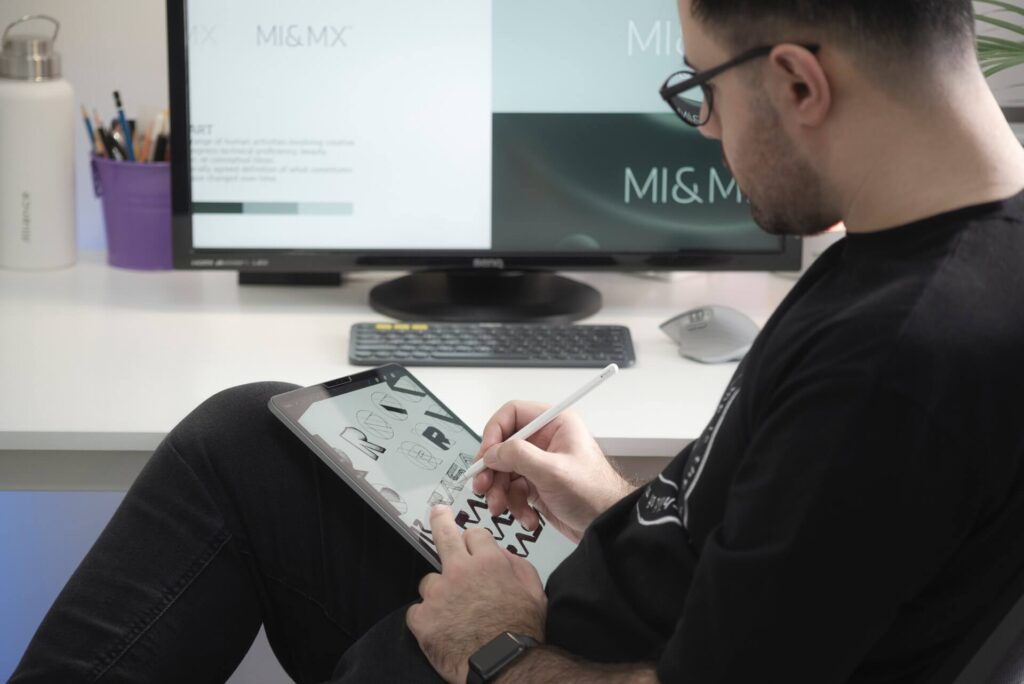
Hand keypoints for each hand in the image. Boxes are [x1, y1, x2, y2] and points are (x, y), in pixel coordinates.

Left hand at [406, 505, 546, 683]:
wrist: (504, 665)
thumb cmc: (521, 632)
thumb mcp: (534, 591)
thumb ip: (517, 565)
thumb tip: (501, 553)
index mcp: (489, 562)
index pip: (474, 533)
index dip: (474, 541)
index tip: (470, 544)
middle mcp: (460, 571)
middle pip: (443, 534)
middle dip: (440, 520)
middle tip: (437, 513)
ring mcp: (438, 594)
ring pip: (430, 581)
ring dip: (439, 592)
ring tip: (454, 613)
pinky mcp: (422, 618)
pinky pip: (417, 610)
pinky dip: (427, 619)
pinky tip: (442, 630)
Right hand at [472, 401, 632, 542]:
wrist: (605, 526)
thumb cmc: (594, 493)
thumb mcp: (552, 471)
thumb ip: (518, 456)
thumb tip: (492, 452)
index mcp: (554, 424)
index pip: (512, 414)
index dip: (494, 432)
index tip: (486, 455)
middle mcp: (545, 440)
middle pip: (503, 446)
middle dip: (492, 470)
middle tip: (484, 486)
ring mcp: (539, 463)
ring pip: (503, 471)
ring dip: (500, 492)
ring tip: (502, 508)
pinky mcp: (536, 485)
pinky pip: (512, 490)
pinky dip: (514, 505)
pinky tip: (527, 517)